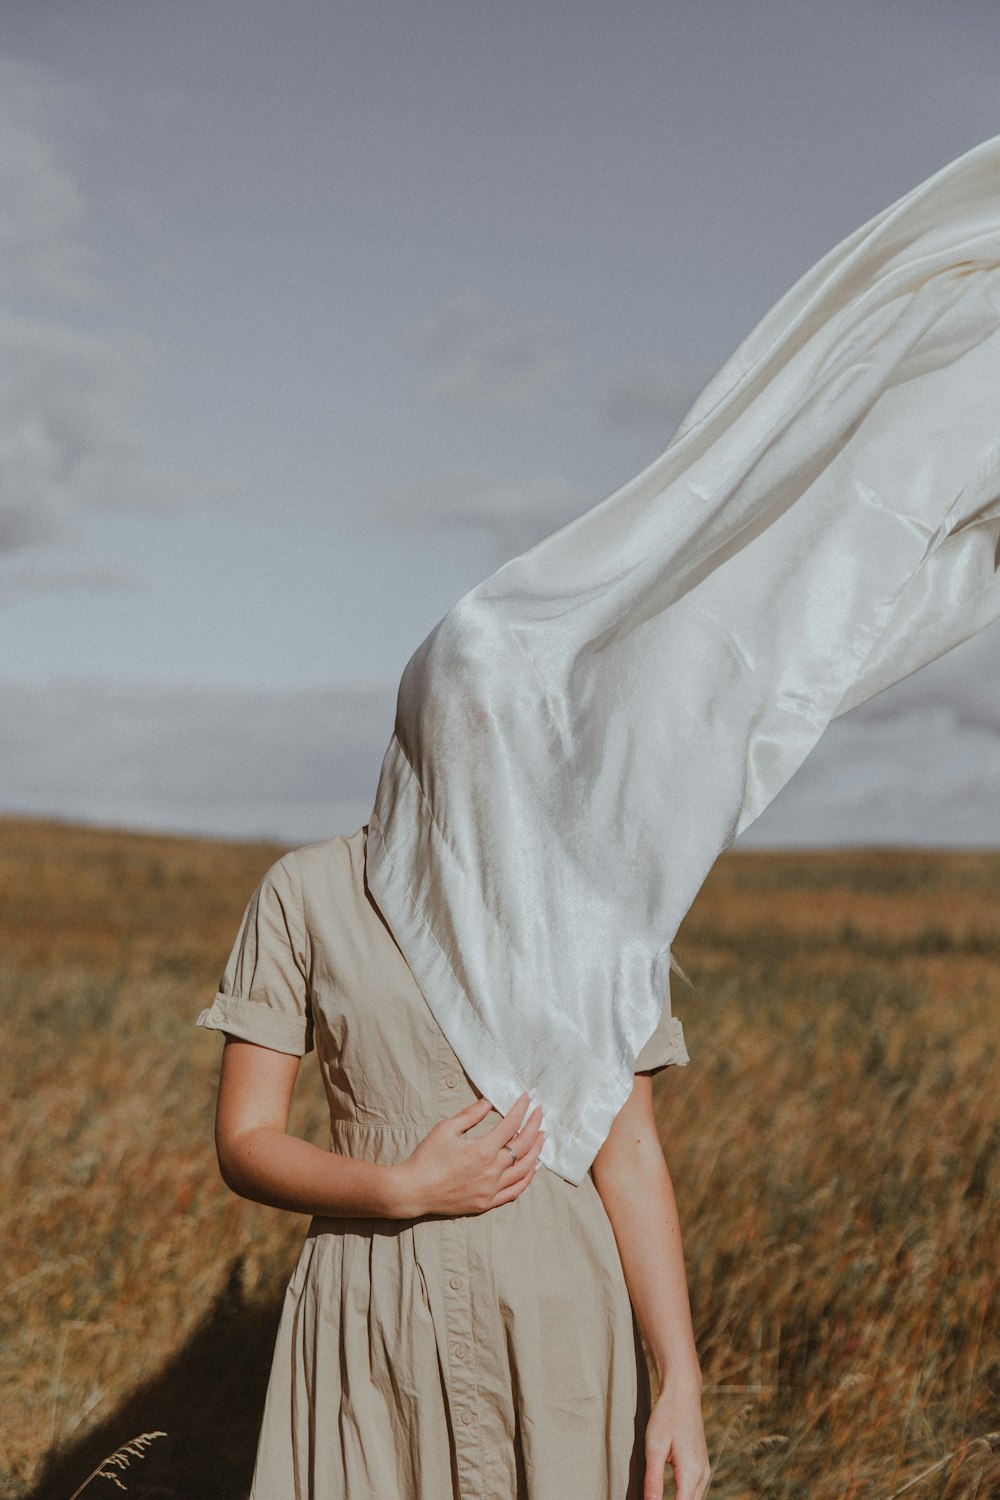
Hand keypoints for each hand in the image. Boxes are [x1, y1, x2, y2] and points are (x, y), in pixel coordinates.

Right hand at [395, 1092, 543, 1217]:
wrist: (414, 1190)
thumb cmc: (427, 1157)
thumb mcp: (446, 1129)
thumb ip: (470, 1115)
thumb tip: (488, 1101)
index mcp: (482, 1150)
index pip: (510, 1125)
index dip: (521, 1109)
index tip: (527, 1098)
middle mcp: (491, 1171)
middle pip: (522, 1146)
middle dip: (534, 1126)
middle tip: (540, 1112)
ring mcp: (491, 1189)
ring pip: (524, 1169)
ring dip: (536, 1151)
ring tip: (542, 1136)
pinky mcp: (487, 1203)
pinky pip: (515, 1191)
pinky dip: (527, 1178)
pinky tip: (533, 1167)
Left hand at [644, 1378, 710, 1499]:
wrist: (683, 1394)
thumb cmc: (666, 1417)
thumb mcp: (654, 1447)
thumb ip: (654, 1480)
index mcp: (691, 1472)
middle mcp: (702, 1475)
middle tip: (652, 1498)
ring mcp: (704, 1470)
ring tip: (657, 1497)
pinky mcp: (701, 1466)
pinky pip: (694, 1491)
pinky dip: (683, 1497)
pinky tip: (670, 1495)